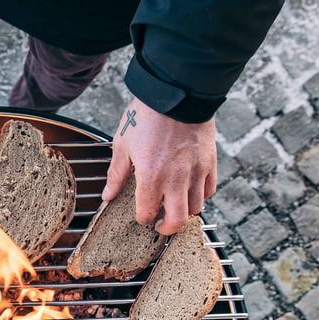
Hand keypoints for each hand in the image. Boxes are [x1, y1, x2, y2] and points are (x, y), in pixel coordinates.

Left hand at [102, 98, 216, 234]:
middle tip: (161, 225)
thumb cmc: (147, 115)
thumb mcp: (123, 144)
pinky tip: (190, 189)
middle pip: (177, 221)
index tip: (141, 215)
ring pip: (196, 207)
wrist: (178, 91)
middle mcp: (176, 179)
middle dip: (167, 228)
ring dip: (184, 211)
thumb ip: (117, 174)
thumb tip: (107, 195)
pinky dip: (201, 194)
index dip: (143, 218)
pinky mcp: (210, 161)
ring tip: (175, 205)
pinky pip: (210, 189)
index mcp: (151, 177)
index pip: (147, 214)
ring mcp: (196, 171)